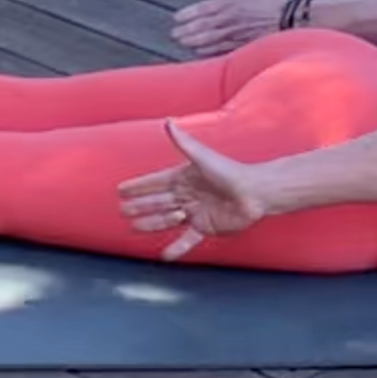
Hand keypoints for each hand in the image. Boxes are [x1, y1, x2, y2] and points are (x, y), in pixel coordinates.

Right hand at [118, 122, 271, 260]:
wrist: (255, 193)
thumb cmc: (230, 172)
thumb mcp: (203, 157)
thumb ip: (184, 142)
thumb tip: (168, 121)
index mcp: (183, 178)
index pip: (155, 182)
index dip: (138, 186)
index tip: (121, 189)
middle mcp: (187, 195)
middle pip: (156, 202)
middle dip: (139, 206)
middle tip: (122, 210)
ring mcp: (195, 213)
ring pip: (165, 220)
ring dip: (150, 224)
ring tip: (134, 228)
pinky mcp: (205, 228)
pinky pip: (187, 240)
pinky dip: (176, 248)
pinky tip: (165, 256)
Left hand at [169, 0, 284, 55]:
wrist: (287, 20)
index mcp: (228, 2)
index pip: (202, 9)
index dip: (187, 14)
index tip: (176, 18)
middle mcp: (228, 20)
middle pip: (200, 27)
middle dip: (184, 31)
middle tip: (173, 33)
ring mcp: (232, 34)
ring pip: (206, 40)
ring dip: (191, 42)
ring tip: (180, 43)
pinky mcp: (239, 46)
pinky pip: (218, 50)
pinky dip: (205, 52)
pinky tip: (196, 52)